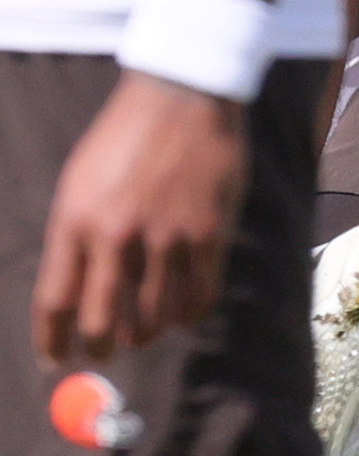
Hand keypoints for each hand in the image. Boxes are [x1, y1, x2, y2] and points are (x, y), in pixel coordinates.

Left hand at [32, 74, 245, 366]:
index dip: (52, 341)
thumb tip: (77, 292)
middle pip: (101, 320)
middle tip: (105, 353)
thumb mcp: (79, 183)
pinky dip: (189, 314)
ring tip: (145, 333)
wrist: (184, 95)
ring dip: (146, 333)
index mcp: (75, 221)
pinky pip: (199, 295)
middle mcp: (116, 235)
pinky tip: (183, 315)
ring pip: (153, 316)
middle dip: (100, 347)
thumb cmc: (125, 136)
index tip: (55, 360)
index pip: (54, 301)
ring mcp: (166, 236)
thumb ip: (75, 236)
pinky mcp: (209, 232)